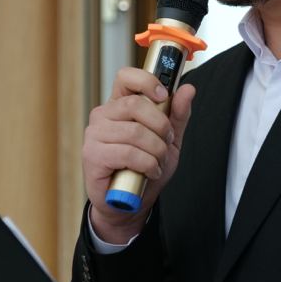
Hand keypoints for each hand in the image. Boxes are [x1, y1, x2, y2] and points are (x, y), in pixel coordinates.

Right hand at [82, 67, 195, 238]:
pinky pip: (128, 153)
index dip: (146, 81)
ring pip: (135, 132)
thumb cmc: (144, 169)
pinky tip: (149, 172)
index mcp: (120, 105)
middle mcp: (103, 115)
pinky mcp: (92, 155)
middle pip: (136, 104)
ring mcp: (95, 134)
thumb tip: (187, 89)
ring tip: (157, 162)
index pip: (126, 77)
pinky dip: (147, 164)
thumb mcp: (169, 140)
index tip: (163, 95)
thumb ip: (177, 114)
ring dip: (156, 151)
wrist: (128, 204)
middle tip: (166, 142)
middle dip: (160, 125)